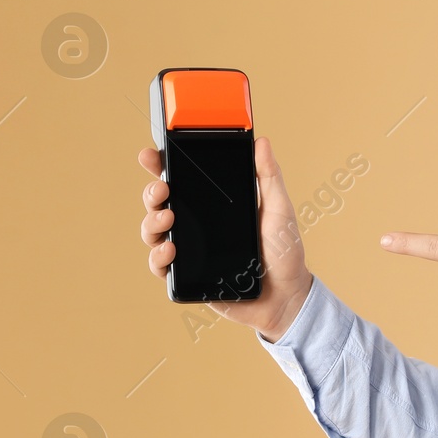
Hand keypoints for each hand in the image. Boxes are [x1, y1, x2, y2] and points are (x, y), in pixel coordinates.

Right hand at [138, 136, 314, 340]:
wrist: (286, 296)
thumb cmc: (284, 252)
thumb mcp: (279, 210)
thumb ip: (269, 177)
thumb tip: (262, 142)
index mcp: (214, 205)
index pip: (182, 180)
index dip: (161, 166)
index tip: (151, 154)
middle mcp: (196, 225)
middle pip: (160, 203)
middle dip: (152, 192)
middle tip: (162, 189)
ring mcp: (189, 250)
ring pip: (154, 232)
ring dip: (151, 222)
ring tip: (166, 218)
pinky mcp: (187, 276)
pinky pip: (160, 266)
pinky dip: (158, 257)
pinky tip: (169, 250)